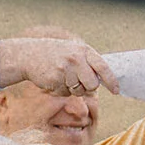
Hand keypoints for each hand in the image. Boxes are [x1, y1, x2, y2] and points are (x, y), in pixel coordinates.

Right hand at [0, 38, 118, 99]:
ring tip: (63, 77)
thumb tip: (105, 80)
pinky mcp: (54, 79)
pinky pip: (64, 93)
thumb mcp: (74, 51)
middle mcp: (76, 59)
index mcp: (84, 51)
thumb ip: (89, 62)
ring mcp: (64, 69)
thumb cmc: (55, 54)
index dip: (111, 81)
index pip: (103, 67)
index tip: (116, 91)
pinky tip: (54, 80)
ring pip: (78, 91)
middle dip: (88, 88)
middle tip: (78, 82)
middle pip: (93, 85)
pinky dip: (60, 90)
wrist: (28, 54)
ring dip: (72, 89)